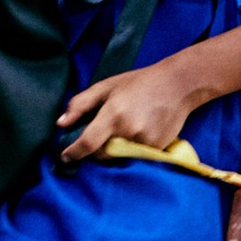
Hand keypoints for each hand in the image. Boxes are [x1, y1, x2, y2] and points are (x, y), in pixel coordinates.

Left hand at [57, 53, 211, 162]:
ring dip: (115, 149)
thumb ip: (80, 104)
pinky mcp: (157, 148)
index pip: (88, 143)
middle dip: (97, 148)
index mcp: (113, 114)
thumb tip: (61, 123)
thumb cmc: (139, 83)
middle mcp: (128, 131)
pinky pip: (136, 155)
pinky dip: (132, 148)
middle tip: (102, 134)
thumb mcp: (106, 87)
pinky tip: (140, 130)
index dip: (74, 152)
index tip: (65, 156)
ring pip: (119, 156)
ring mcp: (144, 142)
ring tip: (125, 128)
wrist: (178, 85)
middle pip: (102, 153)